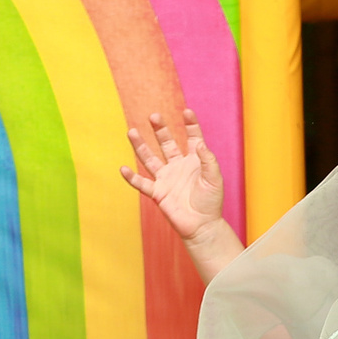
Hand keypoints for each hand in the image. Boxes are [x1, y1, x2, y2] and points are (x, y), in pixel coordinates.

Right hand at [120, 109, 225, 239]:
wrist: (202, 226)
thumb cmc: (211, 202)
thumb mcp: (214, 179)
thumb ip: (208, 160)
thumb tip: (200, 144)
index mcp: (194, 161)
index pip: (192, 138)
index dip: (190, 124)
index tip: (186, 112)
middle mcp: (177, 166)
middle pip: (166, 143)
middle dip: (160, 130)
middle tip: (153, 116)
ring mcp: (166, 178)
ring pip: (150, 158)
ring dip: (140, 146)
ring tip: (131, 131)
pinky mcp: (158, 193)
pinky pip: (142, 184)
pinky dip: (132, 178)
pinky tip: (123, 169)